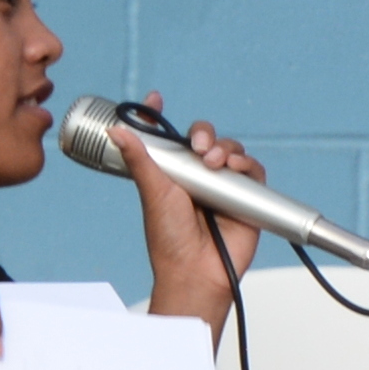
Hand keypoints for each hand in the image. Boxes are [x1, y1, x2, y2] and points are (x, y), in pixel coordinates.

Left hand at [113, 96, 267, 303]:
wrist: (196, 271)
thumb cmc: (170, 240)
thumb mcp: (153, 192)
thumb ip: (140, 160)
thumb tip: (116, 130)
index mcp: (173, 174)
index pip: (168, 138)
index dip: (161, 117)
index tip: (155, 98)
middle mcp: (198, 177)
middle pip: (205, 139)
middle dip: (204, 134)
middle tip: (198, 147)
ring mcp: (222, 187)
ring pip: (229, 151)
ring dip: (225, 149)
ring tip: (215, 162)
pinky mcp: (246, 198)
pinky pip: (253, 171)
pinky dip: (246, 164)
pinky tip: (235, 168)